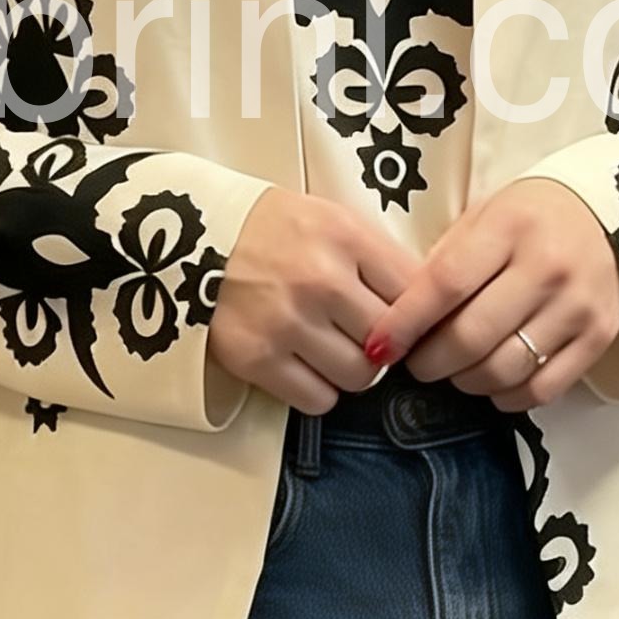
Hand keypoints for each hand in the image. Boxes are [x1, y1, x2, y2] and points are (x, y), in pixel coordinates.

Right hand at [206, 188, 420, 415]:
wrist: (190, 238)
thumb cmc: (271, 229)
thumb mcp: (330, 219)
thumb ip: (377, 257)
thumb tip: (427, 309)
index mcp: (345, 236)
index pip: (415, 291)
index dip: (416, 310)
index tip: (405, 316)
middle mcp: (321, 280)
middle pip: (391, 340)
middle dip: (383, 342)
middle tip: (362, 334)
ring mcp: (288, 322)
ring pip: (360, 375)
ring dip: (351, 368)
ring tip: (331, 347)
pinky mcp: (257, 359)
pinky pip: (318, 399)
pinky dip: (318, 389)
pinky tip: (304, 364)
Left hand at [361, 178, 618, 411]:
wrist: (608, 214)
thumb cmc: (530, 218)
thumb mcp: (483, 217)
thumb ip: (445, 262)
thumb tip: (401, 320)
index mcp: (510, 226)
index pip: (446, 284)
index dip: (406, 322)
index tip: (380, 345)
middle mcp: (547, 266)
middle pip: (472, 336)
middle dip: (431, 362)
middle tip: (417, 364)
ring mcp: (577, 305)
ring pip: (504, 370)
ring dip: (466, 381)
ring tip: (455, 370)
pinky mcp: (599, 336)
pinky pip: (543, 389)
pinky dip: (508, 396)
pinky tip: (493, 383)